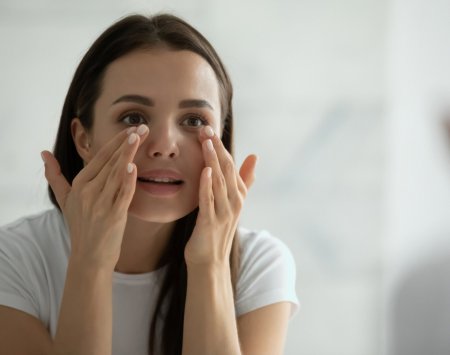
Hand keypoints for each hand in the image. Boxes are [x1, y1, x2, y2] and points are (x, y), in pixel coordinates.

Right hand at [41, 125, 148, 269]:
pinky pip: (122, 195)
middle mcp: (89, 191)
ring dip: (128, 154)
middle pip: (110, 162)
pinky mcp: (113, 216)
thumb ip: (55, 175)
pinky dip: (127, 181)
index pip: (100, 157)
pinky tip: (132, 167)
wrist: (89, 256)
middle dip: (127, 142)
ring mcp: (100, 203)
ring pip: (116, 173)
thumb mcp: (65, 199)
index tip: (131, 128)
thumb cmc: (80, 225)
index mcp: (80, 184)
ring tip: (139, 137)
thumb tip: (43, 153)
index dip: (116, 142)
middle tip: (143, 127)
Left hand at [184, 126, 256, 265]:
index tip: (209, 129)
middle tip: (205, 129)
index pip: (231, 165)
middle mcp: (234, 202)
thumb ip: (243, 180)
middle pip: (226, 170)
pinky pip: (209, 200)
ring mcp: (223, 213)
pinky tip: (204, 171)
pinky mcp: (210, 223)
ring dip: (212, 161)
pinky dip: (207, 185)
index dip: (221, 146)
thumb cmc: (217, 230)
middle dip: (217, 148)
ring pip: (219, 182)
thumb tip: (254, 156)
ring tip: (206, 142)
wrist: (209, 261)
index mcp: (238, 195)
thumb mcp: (232, 203)